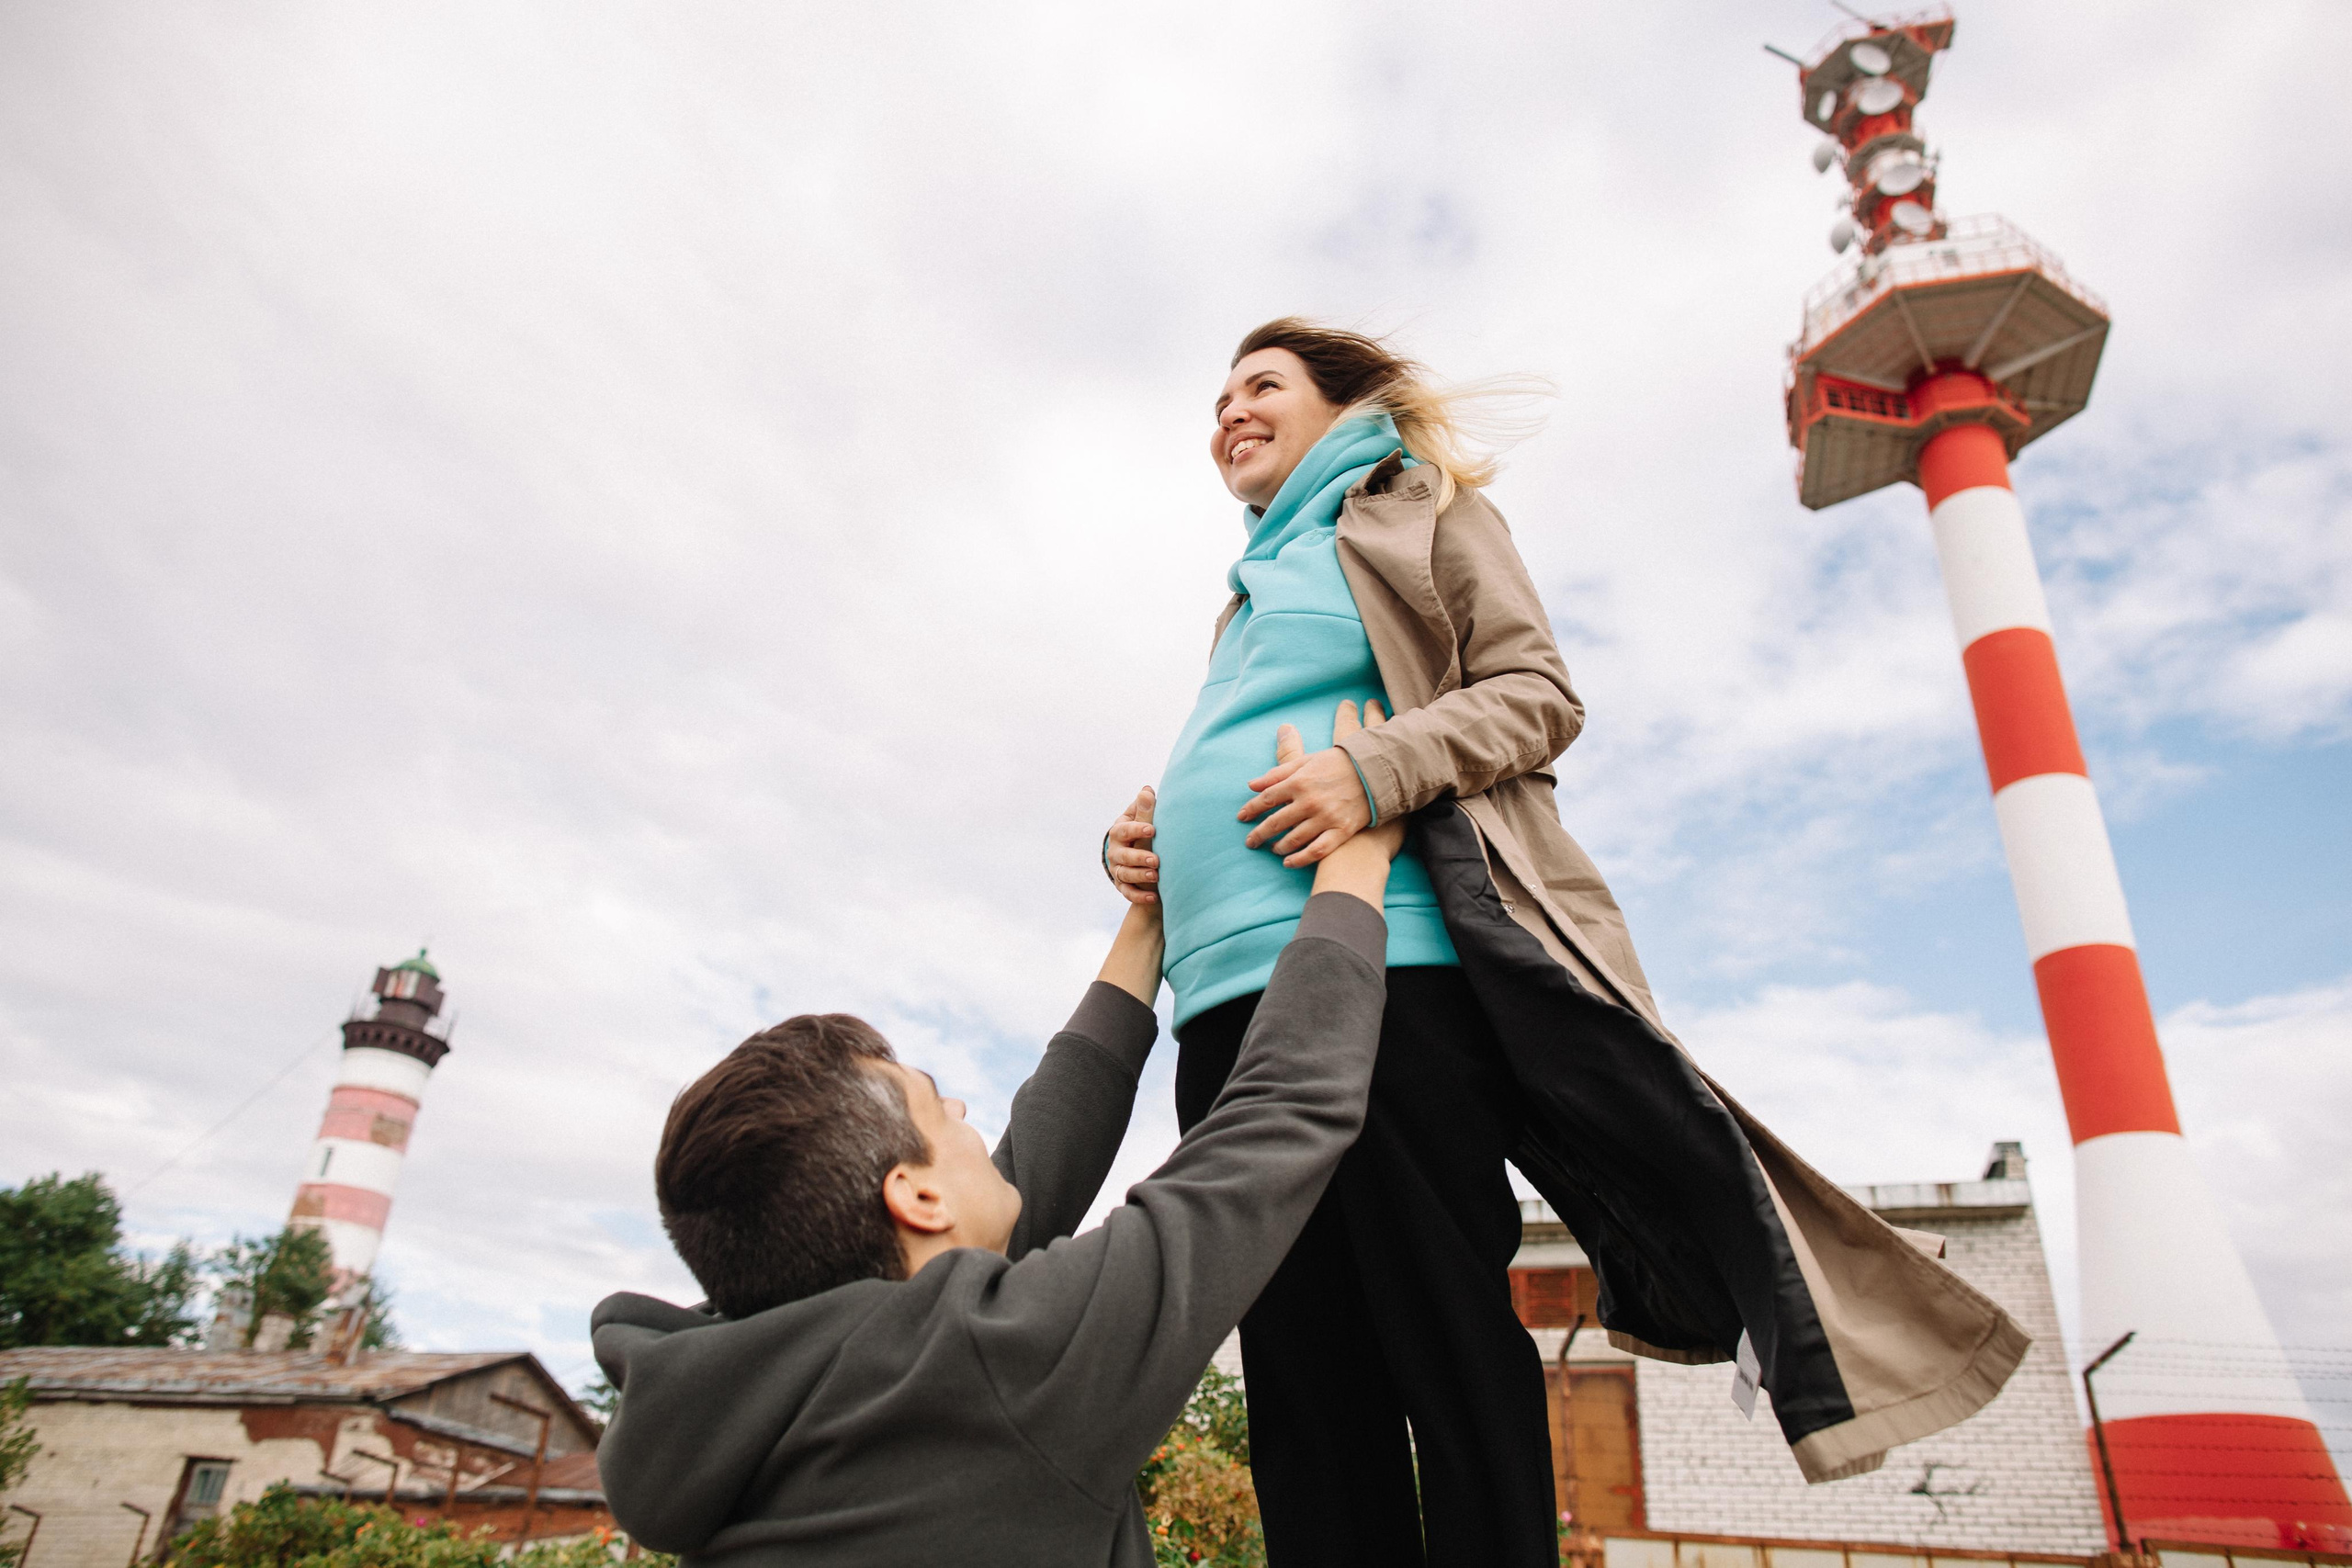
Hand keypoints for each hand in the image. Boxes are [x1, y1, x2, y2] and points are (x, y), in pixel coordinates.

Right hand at [1102, 785, 1157, 905]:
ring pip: (1125, 874)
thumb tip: (1147, 791)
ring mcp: (1118, 869)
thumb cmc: (1146, 834)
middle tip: (1156, 860)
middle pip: (1123, 855)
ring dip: (1140, 876)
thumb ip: (1146, 809)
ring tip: (1156, 877)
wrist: (1141, 857)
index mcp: (1120, 832)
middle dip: (1139, 857)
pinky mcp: (1123, 886)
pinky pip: (1128, 893)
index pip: (1124, 830)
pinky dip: (1140, 896)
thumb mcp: (1144, 821)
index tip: (1152, 830)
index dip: (1136, 829)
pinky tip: (1154, 897)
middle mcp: (1115, 851)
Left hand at [1240, 700, 1390, 867]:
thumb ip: (1279, 772)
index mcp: (1299, 781)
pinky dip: (1300, 859)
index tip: (1241, 818)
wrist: (1377, 770)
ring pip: (1293, 839)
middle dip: (1259, 834)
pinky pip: (1316, 851)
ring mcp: (1325, 818)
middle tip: (1250, 842)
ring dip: (1278, 847)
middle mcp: (1309, 801)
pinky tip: (1289, 863)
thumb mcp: (1307, 760)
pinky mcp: (1341, 831)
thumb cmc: (1339, 763)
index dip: (1251, 809)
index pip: (1266, 799)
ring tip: (1272, 850)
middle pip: (1275, 822)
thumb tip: (1252, 785)